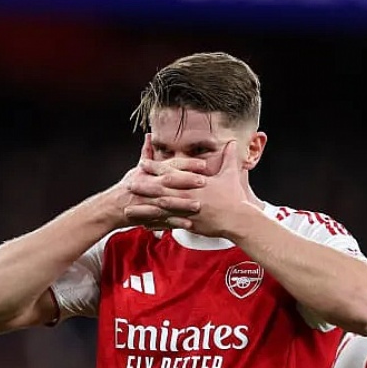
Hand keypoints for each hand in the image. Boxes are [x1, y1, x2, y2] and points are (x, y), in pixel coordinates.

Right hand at [121, 134, 208, 229]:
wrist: (113, 207)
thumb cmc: (128, 187)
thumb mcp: (137, 169)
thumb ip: (147, 152)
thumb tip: (150, 135)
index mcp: (151, 173)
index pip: (171, 165)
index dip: (187, 164)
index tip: (203, 164)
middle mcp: (151, 186)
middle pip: (170, 181)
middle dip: (187, 181)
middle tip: (204, 181)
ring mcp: (150, 202)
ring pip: (168, 202)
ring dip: (183, 204)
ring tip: (198, 205)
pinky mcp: (150, 217)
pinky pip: (164, 221)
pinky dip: (175, 223)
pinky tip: (189, 225)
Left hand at [132, 140, 252, 237]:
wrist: (238, 218)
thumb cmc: (235, 197)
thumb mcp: (231, 174)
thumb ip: (229, 157)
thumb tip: (233, 141)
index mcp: (194, 181)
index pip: (171, 172)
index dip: (155, 167)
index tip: (142, 163)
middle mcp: (187, 195)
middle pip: (161, 190)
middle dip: (143, 187)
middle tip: (128, 184)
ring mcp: (186, 210)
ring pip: (160, 209)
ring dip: (143, 208)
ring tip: (128, 209)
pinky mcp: (188, 224)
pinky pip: (168, 224)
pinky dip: (155, 225)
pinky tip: (143, 226)